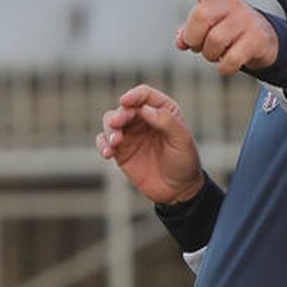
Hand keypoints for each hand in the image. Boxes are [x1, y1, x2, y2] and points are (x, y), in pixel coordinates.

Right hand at [96, 84, 203, 203]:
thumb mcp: (182, 140)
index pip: (145, 95)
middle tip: (116, 124)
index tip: (125, 101)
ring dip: (109, 129)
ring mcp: (131, 134)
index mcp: (163, 111)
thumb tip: (145, 109)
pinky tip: (107, 153)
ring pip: (111, 122)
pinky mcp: (120, 150)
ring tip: (116, 142)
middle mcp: (145, 119)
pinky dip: (102, 144)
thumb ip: (166, 122)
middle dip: (119, 115)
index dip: (134, 95)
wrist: (178, 190)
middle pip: (125, 108)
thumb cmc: (185, 162)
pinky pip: (104, 141)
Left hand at [177, 0, 278, 74]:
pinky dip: (225, 67)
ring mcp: (246, 20)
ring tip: (217, 54)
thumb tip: (181, 41)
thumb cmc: (229, 31)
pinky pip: (231, 58)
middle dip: (194, 38)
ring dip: (210, 55)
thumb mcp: (208, 27)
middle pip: (201, 17)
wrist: (265, 41)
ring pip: (215, 41)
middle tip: (198, 46)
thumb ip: (190, 32)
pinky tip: (227, 65)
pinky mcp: (257, 39)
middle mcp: (232, 4)